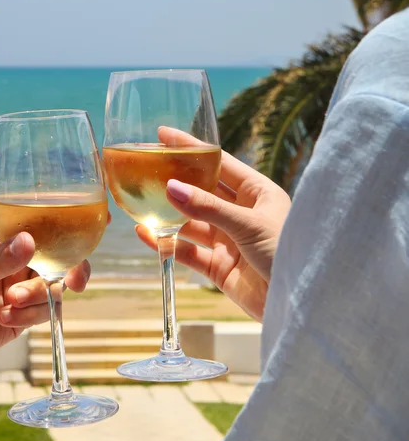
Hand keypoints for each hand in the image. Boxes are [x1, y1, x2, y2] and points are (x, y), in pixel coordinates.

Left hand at [0, 220, 90, 379]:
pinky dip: (28, 318)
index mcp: (2, 237)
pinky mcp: (23, 313)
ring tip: (8, 305)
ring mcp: (21, 286)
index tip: (100, 220)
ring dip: (36, 298)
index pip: (44, 222)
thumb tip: (29, 241)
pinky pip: (44, 311)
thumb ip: (1, 259)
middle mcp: (16, 258)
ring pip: (54, 287)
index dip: (71, 222)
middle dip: (65, 270)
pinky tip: (4, 319)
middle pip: (60, 256)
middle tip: (72, 281)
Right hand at [135, 127, 290, 321]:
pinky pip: (187, 251)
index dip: (192, 149)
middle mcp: (241, 213)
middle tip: (146, 168)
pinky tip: (147, 234)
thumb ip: (208, 207)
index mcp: (257, 192)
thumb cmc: (286, 253)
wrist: (299, 304)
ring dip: (167, 214)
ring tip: (141, 203)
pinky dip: (167, 244)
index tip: (164, 136)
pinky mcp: (219, 266)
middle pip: (201, 191)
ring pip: (191, 222)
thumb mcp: (248, 224)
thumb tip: (171, 187)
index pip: (219, 162)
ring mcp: (228, 240)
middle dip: (175, 181)